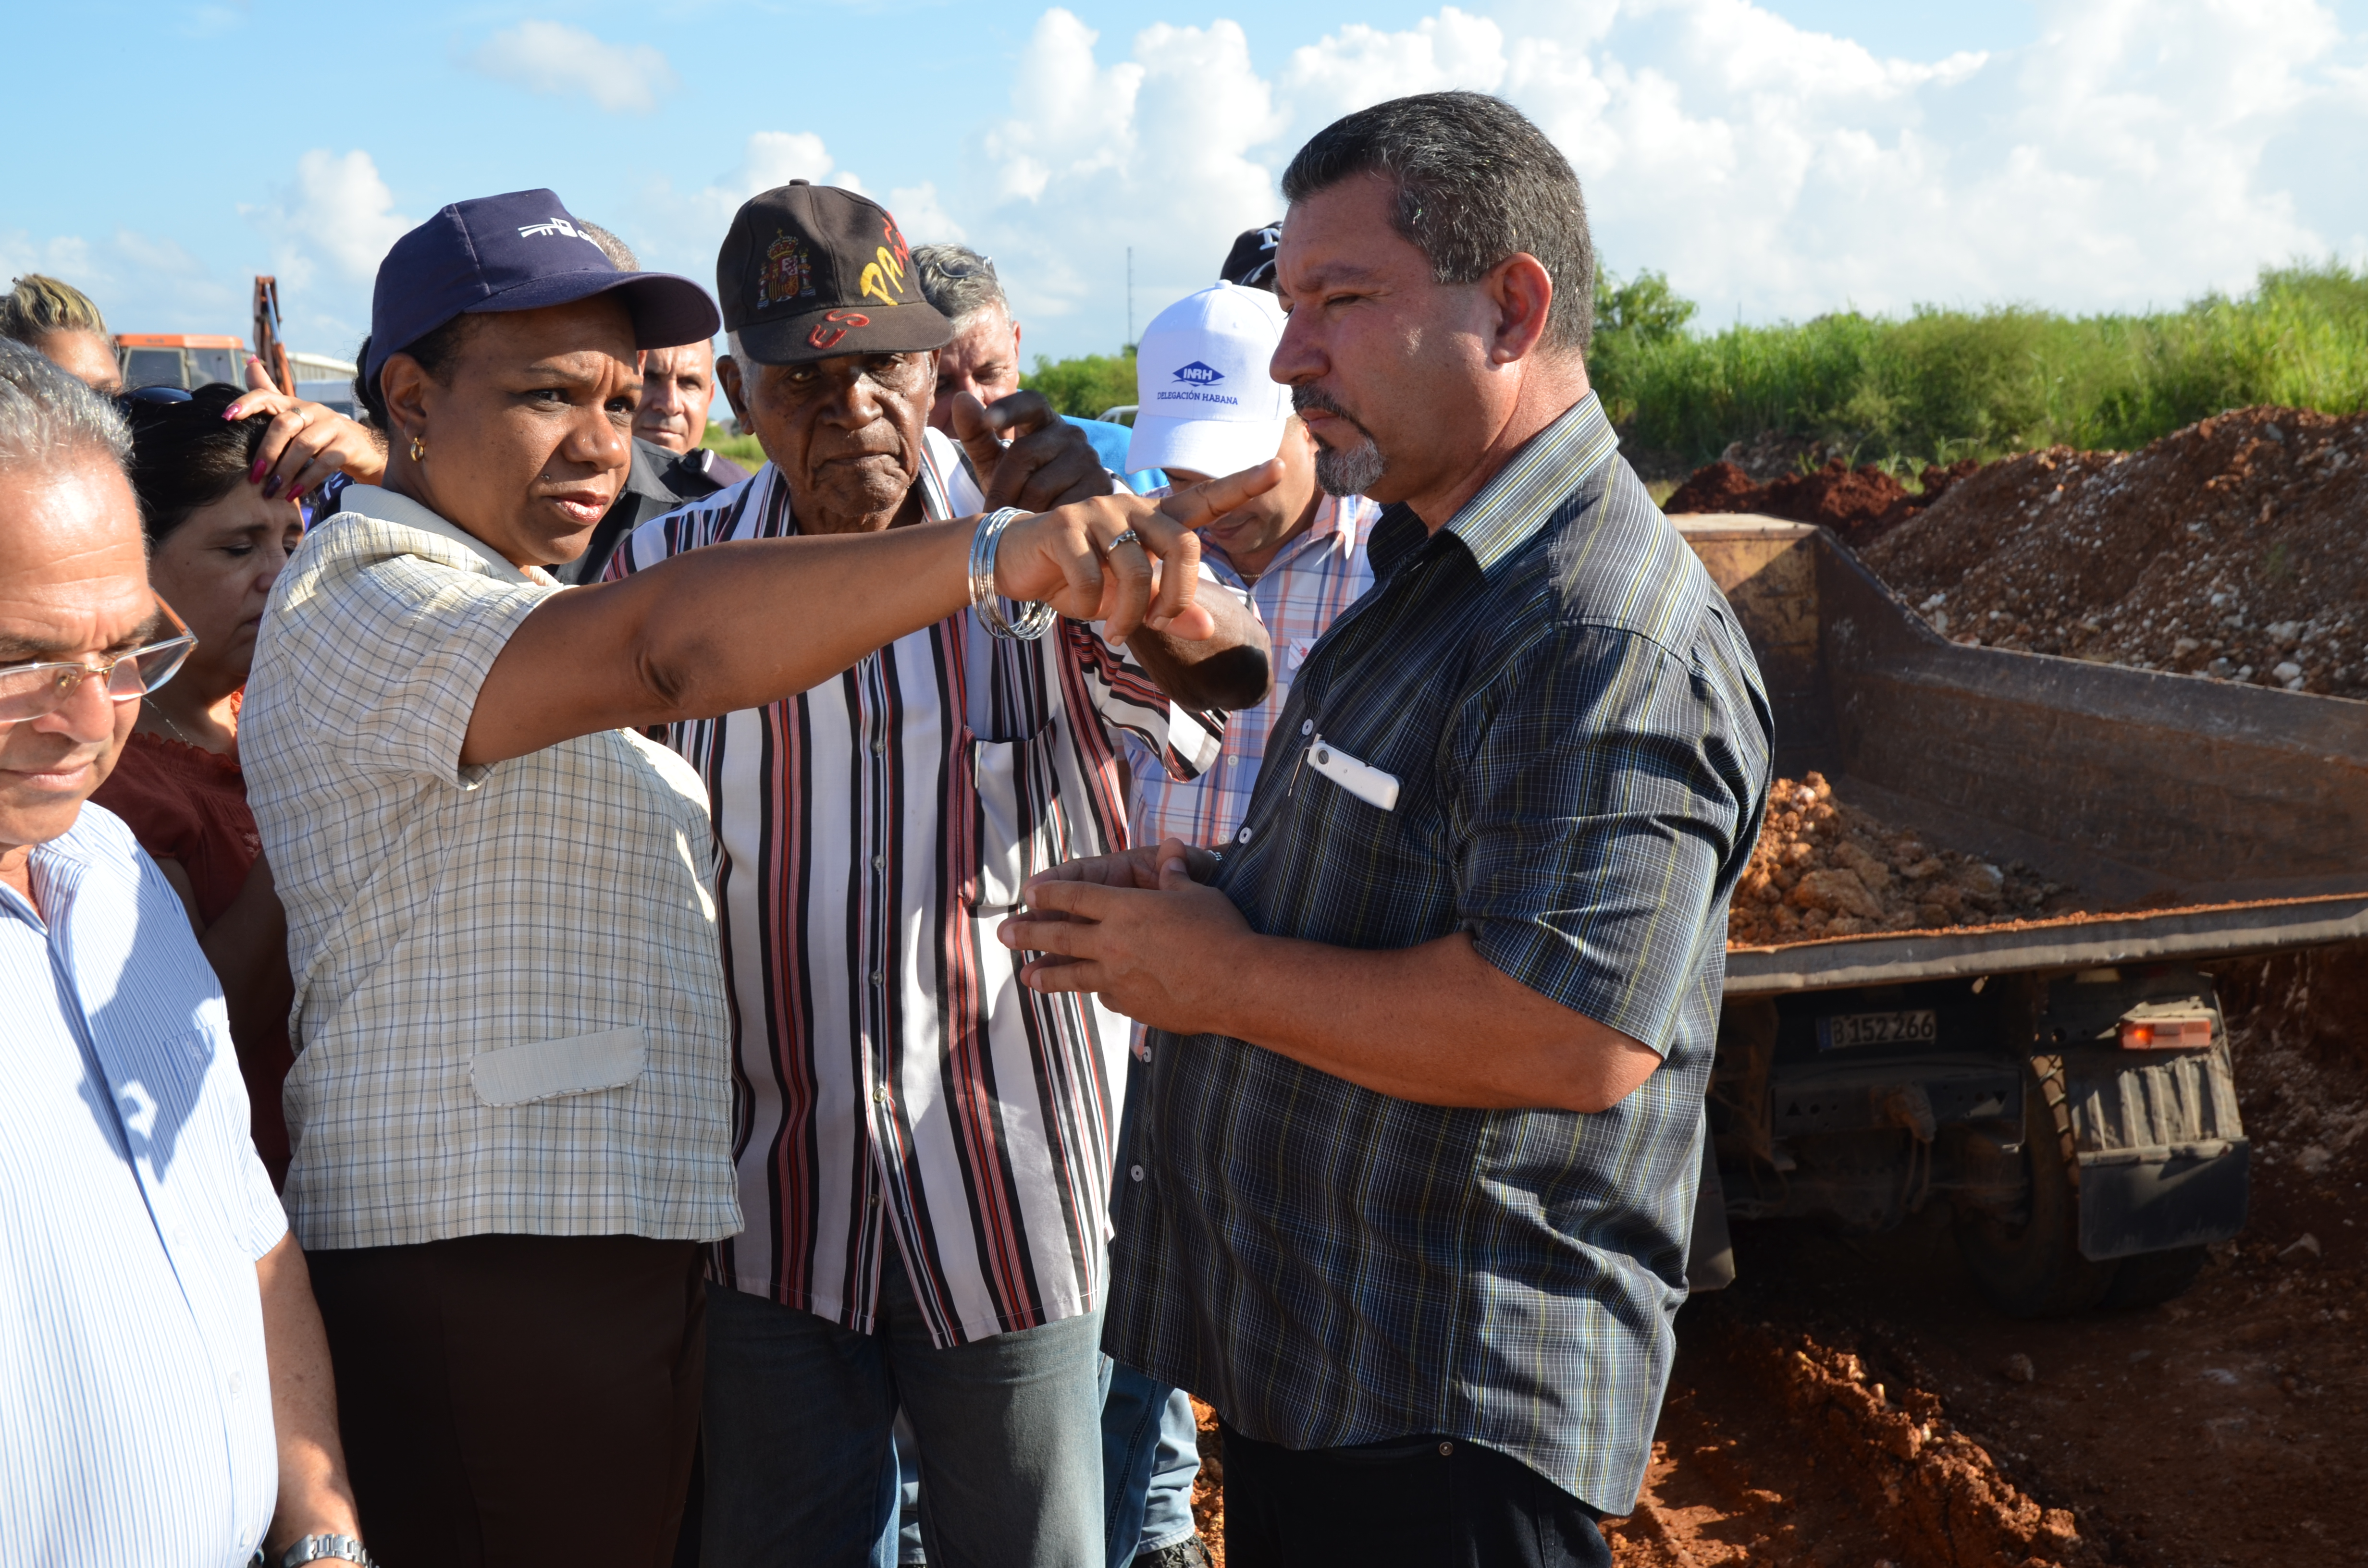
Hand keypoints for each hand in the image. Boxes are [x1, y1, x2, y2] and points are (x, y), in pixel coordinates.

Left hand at [225, 361, 388, 498]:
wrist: (363, 449)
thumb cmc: (321, 434)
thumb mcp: (295, 415)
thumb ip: (270, 395)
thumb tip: (249, 362)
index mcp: (295, 403)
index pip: (267, 396)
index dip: (246, 403)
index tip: (226, 417)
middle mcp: (313, 410)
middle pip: (284, 424)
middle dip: (267, 451)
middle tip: (255, 475)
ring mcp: (332, 427)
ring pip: (304, 445)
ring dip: (285, 470)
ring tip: (273, 490)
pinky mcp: (347, 446)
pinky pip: (324, 464)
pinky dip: (306, 480)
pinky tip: (294, 493)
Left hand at [951, 389, 1109, 510]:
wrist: (1066, 517)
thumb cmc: (1024, 485)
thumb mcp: (996, 463)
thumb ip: (977, 434)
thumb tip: (960, 398)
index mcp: (1044, 420)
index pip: (1030, 402)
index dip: (1009, 409)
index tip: (988, 421)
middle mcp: (1071, 434)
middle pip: (1024, 453)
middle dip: (1002, 488)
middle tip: (991, 513)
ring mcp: (1089, 459)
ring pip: (1040, 487)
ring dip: (1020, 510)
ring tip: (1015, 524)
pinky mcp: (1102, 487)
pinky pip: (1061, 508)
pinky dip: (1044, 522)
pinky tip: (1039, 530)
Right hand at [992, 461, 1282, 642]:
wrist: (1012, 568)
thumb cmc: (1076, 580)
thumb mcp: (1126, 603)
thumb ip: (1168, 610)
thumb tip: (1209, 628)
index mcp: (1151, 520)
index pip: (1204, 500)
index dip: (1242, 484)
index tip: (1280, 467)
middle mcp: (1130, 506)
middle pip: (1184, 545)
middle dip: (1179, 596)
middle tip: (1161, 623)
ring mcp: (1097, 511)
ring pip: (1137, 571)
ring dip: (1129, 614)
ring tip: (1114, 631)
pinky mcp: (1064, 526)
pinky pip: (1093, 579)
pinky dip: (1089, 605)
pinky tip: (1073, 602)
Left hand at [997, 838, 1249, 1033]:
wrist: (1237, 986)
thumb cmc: (1222, 932)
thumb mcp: (1197, 894)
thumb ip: (1175, 875)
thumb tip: (1170, 850)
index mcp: (1125, 909)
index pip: (1075, 897)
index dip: (1049, 893)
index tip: (1029, 893)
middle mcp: (1113, 944)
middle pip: (1059, 938)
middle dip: (1028, 934)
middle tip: (1003, 935)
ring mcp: (1118, 979)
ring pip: (1072, 975)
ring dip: (1046, 975)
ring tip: (1026, 977)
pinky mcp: (1131, 1006)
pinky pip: (1107, 995)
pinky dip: (1099, 991)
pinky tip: (1095, 993)